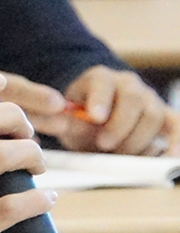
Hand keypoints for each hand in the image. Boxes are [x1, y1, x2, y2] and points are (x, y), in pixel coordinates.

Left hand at [57, 66, 175, 155]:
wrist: (97, 121)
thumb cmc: (81, 119)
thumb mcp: (68, 120)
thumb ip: (68, 122)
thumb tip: (63, 124)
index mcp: (100, 78)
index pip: (102, 82)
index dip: (100, 99)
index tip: (95, 117)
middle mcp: (128, 84)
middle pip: (133, 99)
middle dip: (119, 125)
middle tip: (104, 144)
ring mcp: (150, 98)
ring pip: (153, 115)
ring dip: (136, 139)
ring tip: (118, 152)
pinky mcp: (165, 116)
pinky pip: (177, 124)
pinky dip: (176, 140)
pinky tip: (171, 155)